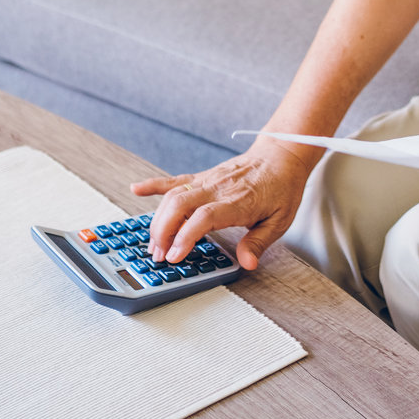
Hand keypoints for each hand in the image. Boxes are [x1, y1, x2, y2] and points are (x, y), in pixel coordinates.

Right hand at [130, 139, 316, 270]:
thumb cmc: (281, 187)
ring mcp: (207, 181)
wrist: (281, 156)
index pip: (203, 218)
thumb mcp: (280, 220)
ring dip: (158, 220)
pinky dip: (154, 185)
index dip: (185, 237)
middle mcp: (218, 189)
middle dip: (163, 232)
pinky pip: (174, 180)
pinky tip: (137, 189)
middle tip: (159, 255)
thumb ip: (259, 242)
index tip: (174, 255)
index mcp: (237, 202)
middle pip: (180, 207)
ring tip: (153, 244)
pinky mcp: (202, 177)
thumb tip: (247, 263)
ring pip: (173, 196)